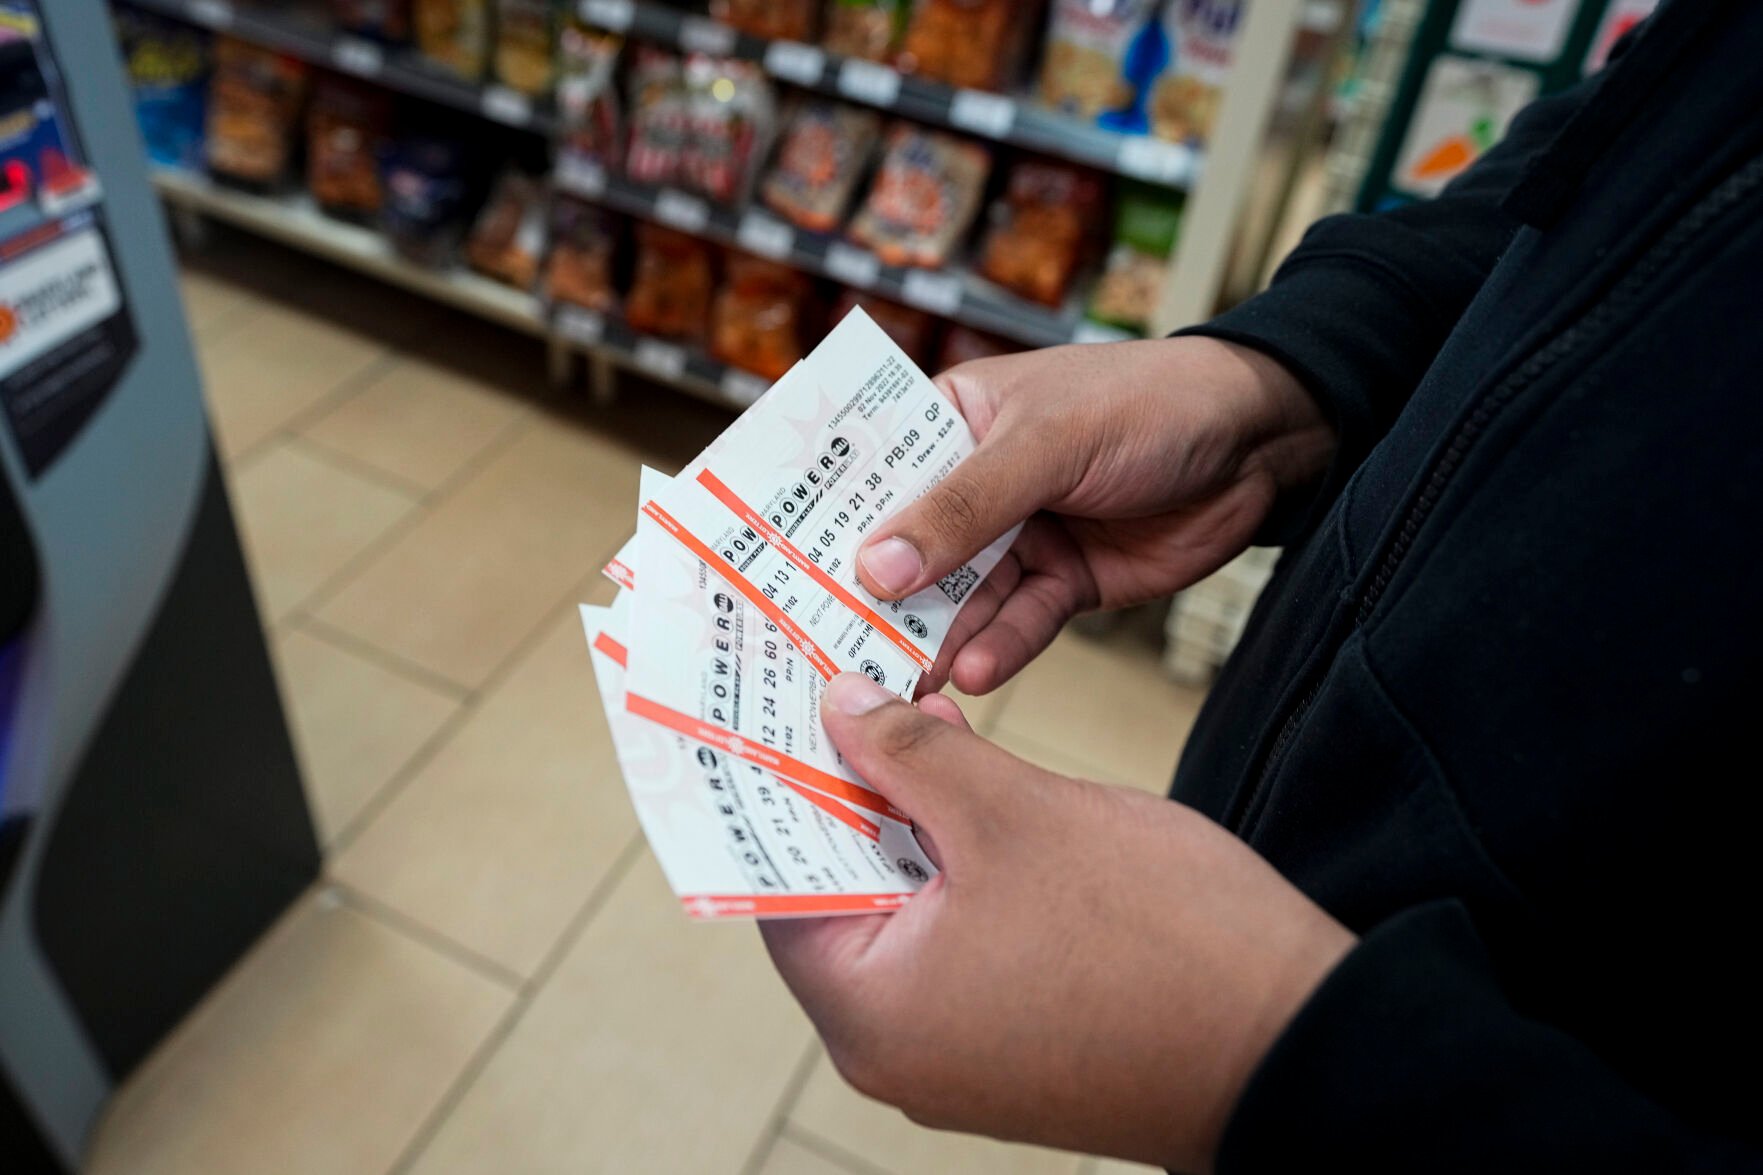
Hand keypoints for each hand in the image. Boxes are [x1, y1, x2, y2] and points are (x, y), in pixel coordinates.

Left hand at [762, 674, 1355, 1172]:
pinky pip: (960, 945)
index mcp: (871, 1013)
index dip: (781, 785)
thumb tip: (841, 711)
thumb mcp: (1017, 815)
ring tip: (918, 728)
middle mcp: (899, 1052)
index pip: (779, 884)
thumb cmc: (1165, 943)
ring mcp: (963, 1056)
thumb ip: (914, 756)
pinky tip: (982, 798)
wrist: (1308, 1042)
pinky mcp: (1021, 1044)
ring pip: (906, 917)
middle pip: (840, 898)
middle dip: (852, 793)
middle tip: (847, 697)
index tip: (777, 713)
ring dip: (914, 827)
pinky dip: (962, 873)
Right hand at [856, 337, 1333, 695]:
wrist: (1261, 442)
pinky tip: (978, 674)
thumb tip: (873, 567)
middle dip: (874, 604)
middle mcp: (972, 484)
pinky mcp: (1064, 583)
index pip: (868, 475)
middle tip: (830, 656)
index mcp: (948, 422)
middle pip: (907, 552)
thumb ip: (962, 510)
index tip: (771, 578)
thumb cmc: (1147, 403)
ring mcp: (1018, 537)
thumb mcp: (1044, 445)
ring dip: (936, 640)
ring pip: (960, 600)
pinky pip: (1019, 625)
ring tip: (905, 680)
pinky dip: (1000, 650)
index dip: (822, 525)